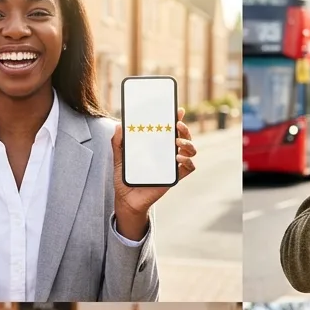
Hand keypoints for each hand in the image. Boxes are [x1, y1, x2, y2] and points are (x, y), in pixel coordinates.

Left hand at [112, 106, 196, 236]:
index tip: (177, 110)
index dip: (176, 118)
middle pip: (184, 137)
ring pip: (191, 150)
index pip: (170, 129)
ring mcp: (172, 166)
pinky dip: (188, 161)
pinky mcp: (174, 178)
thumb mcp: (119, 157)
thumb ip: (118, 142)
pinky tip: (178, 159)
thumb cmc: (125, 178)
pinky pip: (189, 168)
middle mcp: (167, 153)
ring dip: (188, 143)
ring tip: (177, 142)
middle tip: (176, 125)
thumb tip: (119, 126)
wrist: (126, 199)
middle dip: (184, 128)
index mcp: (157, 145)